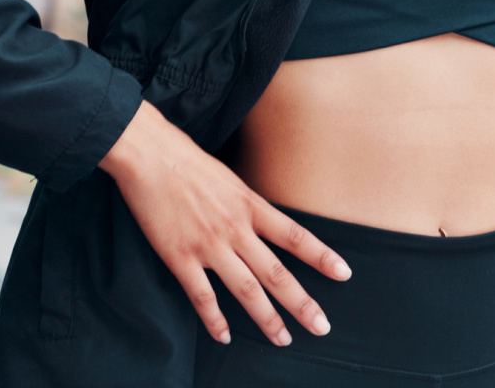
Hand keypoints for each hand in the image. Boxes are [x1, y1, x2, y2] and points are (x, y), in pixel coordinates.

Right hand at [98, 100, 351, 346]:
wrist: (149, 155)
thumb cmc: (187, 160)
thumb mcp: (229, 178)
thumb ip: (246, 204)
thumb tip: (260, 222)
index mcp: (250, 205)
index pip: (295, 235)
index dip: (321, 256)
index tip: (344, 273)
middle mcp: (235, 228)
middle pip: (276, 273)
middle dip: (301, 303)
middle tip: (321, 327)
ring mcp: (208, 245)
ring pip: (246, 290)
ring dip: (267, 319)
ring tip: (283, 339)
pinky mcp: (180, 257)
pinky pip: (202, 296)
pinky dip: (215, 319)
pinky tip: (225, 336)